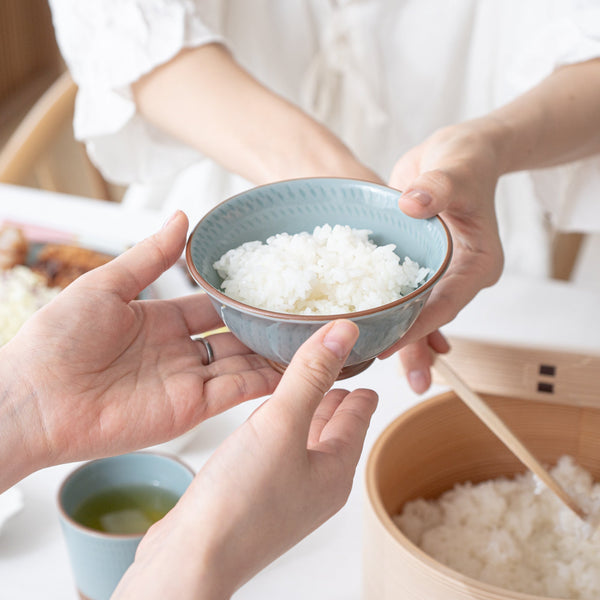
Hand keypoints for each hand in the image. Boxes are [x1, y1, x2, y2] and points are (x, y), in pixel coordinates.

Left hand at [0, 211, 280, 487]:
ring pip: (244, 364)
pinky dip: (267, 382)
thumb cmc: (57, 341)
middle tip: (303, 314)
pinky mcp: (191, 409)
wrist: (35, 400)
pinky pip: (237, 392)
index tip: (273, 286)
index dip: (241, 298)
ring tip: (311, 339)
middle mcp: (178, 352)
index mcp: (159, 320)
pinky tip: (295, 368)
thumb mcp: (106, 285)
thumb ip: (149, 256)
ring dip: (274, 354)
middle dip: (265, 328)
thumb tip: (181, 218)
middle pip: (235, 337)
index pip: (213, 306)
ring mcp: (187, 381)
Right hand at [113, 320, 377, 599]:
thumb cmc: (239, 501)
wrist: (192, 560)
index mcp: (334, 469)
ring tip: (300, 381)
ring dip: (305, 409)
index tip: (359, 357)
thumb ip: (311, 375)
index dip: (361, 384)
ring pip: (304, 440)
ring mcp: (287, 493)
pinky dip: (279, 428)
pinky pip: (278, 452)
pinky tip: (264, 420)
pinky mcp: (258, 497)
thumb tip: (344, 331)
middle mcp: (316, 484)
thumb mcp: (281, 423)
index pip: (358, 415)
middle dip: (333, 393)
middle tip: (329, 360)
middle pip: (334, 428)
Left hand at [383, 119, 504, 391]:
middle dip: (404, 342)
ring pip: (415, 310)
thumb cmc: (464, 160)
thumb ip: (437, 187)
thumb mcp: (454, 169)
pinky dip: (385, 305)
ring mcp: (438, 272)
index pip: (445, 304)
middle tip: (371, 362)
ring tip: (364, 357)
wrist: (457, 153)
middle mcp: (458, 275)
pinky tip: (361, 321)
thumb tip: (413, 204)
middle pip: (430, 317)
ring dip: (394, 332)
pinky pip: (401, 291)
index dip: (417, 327)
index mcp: (477, 265)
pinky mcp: (418, 263)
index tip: (387, 344)